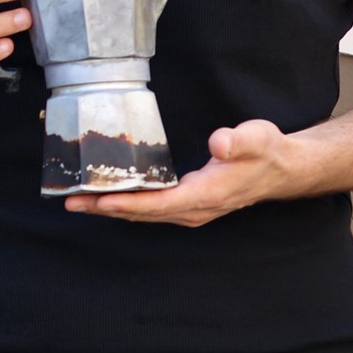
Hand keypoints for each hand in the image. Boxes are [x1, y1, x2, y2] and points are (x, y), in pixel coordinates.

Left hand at [64, 120, 293, 226]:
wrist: (282, 169)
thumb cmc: (267, 151)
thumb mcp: (257, 138)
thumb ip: (238, 141)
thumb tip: (219, 144)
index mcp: (207, 195)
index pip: (161, 204)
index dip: (129, 204)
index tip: (100, 201)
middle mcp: (195, 209)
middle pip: (144, 213)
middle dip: (106, 209)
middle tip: (70, 201)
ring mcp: (191, 209)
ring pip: (145, 213)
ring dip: (111, 209)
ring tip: (77, 201)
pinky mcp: (188, 204)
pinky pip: (151, 208)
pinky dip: (126, 204)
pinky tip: (106, 196)